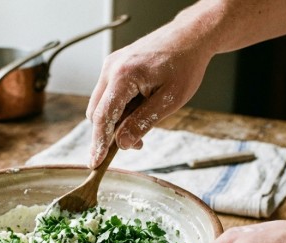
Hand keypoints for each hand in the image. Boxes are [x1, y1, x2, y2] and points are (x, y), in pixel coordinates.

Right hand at [86, 17, 212, 167]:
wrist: (190, 37)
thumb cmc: (184, 65)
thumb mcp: (170, 101)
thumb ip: (143, 122)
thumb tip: (122, 144)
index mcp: (123, 76)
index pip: (103, 117)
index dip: (99, 143)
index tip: (95, 163)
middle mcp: (111, 68)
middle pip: (97, 113)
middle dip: (111, 133)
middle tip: (138, 143)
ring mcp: (110, 65)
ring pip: (101, 105)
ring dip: (117, 121)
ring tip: (145, 121)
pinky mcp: (114, 66)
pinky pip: (108, 94)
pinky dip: (120, 108)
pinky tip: (141, 108)